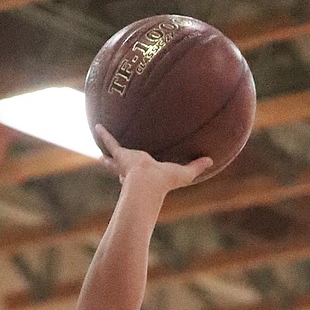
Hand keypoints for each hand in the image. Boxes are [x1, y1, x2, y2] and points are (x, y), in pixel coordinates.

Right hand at [95, 125, 210, 191]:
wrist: (147, 183)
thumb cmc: (164, 182)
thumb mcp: (184, 173)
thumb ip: (196, 167)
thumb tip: (212, 160)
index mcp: (145, 177)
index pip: (140, 176)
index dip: (138, 175)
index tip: (134, 173)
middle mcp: (132, 172)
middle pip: (122, 169)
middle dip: (117, 167)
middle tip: (110, 162)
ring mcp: (125, 163)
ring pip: (112, 157)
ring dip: (106, 153)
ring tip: (99, 149)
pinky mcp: (120, 155)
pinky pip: (110, 142)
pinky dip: (104, 135)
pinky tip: (97, 125)